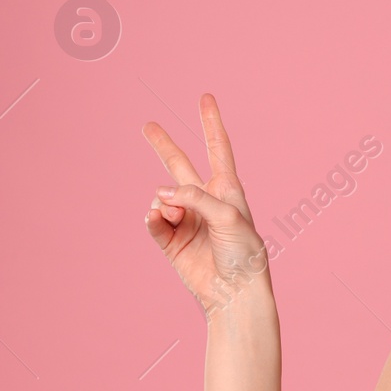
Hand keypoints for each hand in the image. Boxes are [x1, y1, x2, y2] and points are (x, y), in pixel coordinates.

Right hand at [142, 94, 269, 317]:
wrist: (234, 292)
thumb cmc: (243, 254)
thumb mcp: (229, 217)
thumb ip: (195, 198)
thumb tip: (160, 194)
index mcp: (227, 190)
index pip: (218, 149)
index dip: (211, 123)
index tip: (205, 98)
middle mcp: (205, 201)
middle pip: (179, 165)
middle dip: (163, 146)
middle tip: (147, 125)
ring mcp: (185, 219)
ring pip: (161, 197)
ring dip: (163, 203)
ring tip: (174, 216)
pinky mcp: (170, 240)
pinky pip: (152, 220)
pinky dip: (152, 218)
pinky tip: (157, 219)